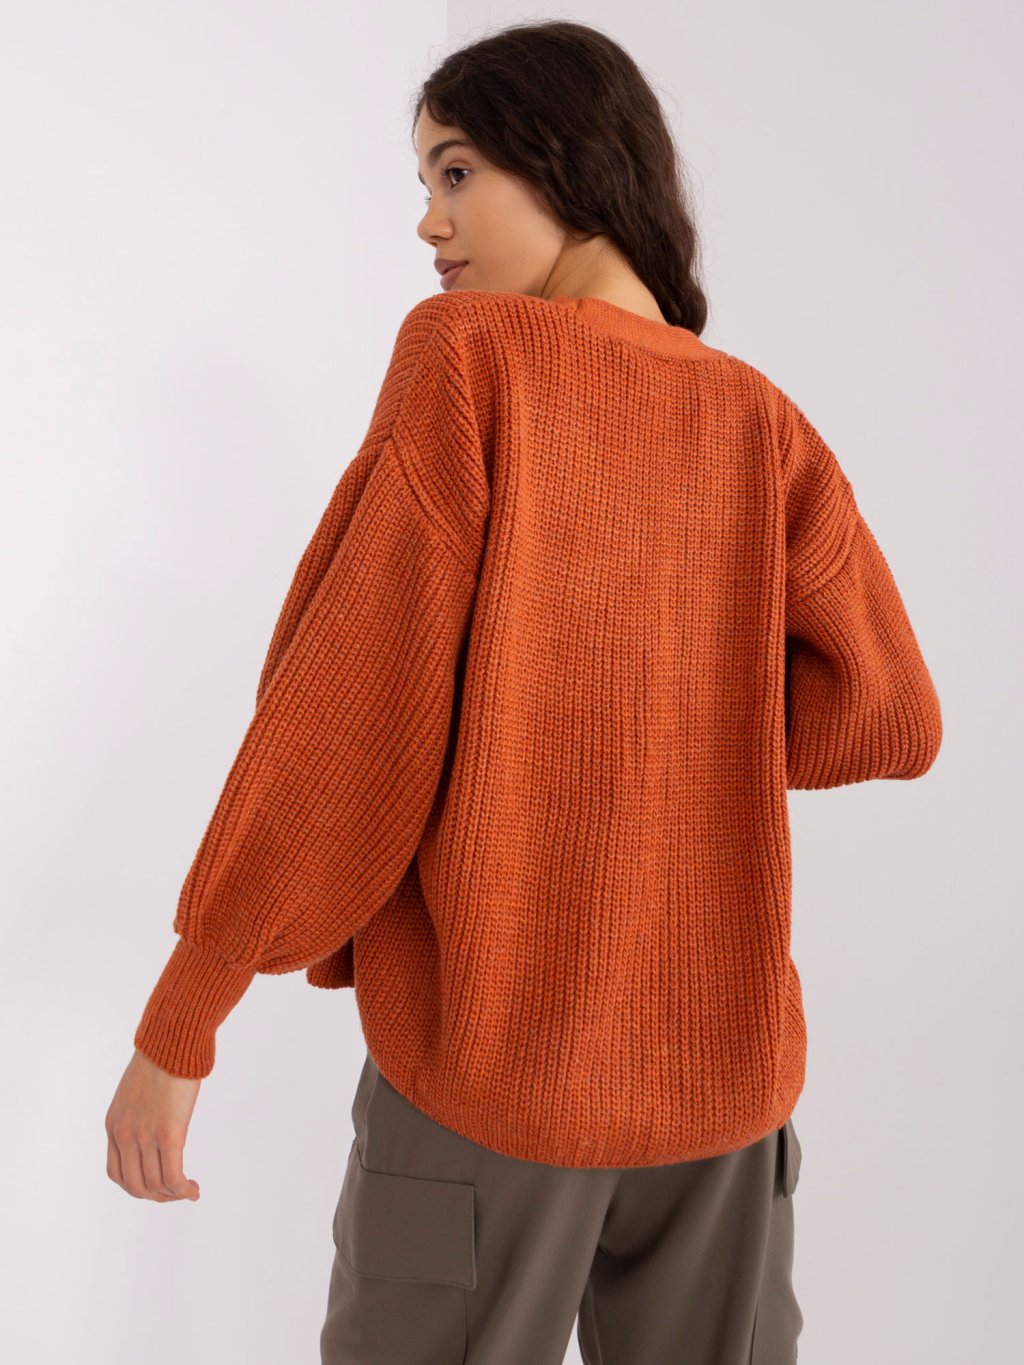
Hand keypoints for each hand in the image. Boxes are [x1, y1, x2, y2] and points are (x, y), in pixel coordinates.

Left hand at [105, 1048, 201, 1201]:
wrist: (172, 1039)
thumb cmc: (161, 1056)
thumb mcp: (135, 1089)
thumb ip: (138, 1111)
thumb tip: (155, 1120)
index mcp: (113, 1125)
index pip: (117, 1173)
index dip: (137, 1186)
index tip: (157, 1185)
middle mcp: (124, 1135)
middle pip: (135, 1185)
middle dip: (156, 1196)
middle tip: (175, 1193)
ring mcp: (145, 1136)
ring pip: (155, 1185)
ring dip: (173, 1195)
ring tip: (189, 1191)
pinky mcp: (169, 1134)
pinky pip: (173, 1176)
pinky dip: (183, 1189)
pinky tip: (193, 1189)